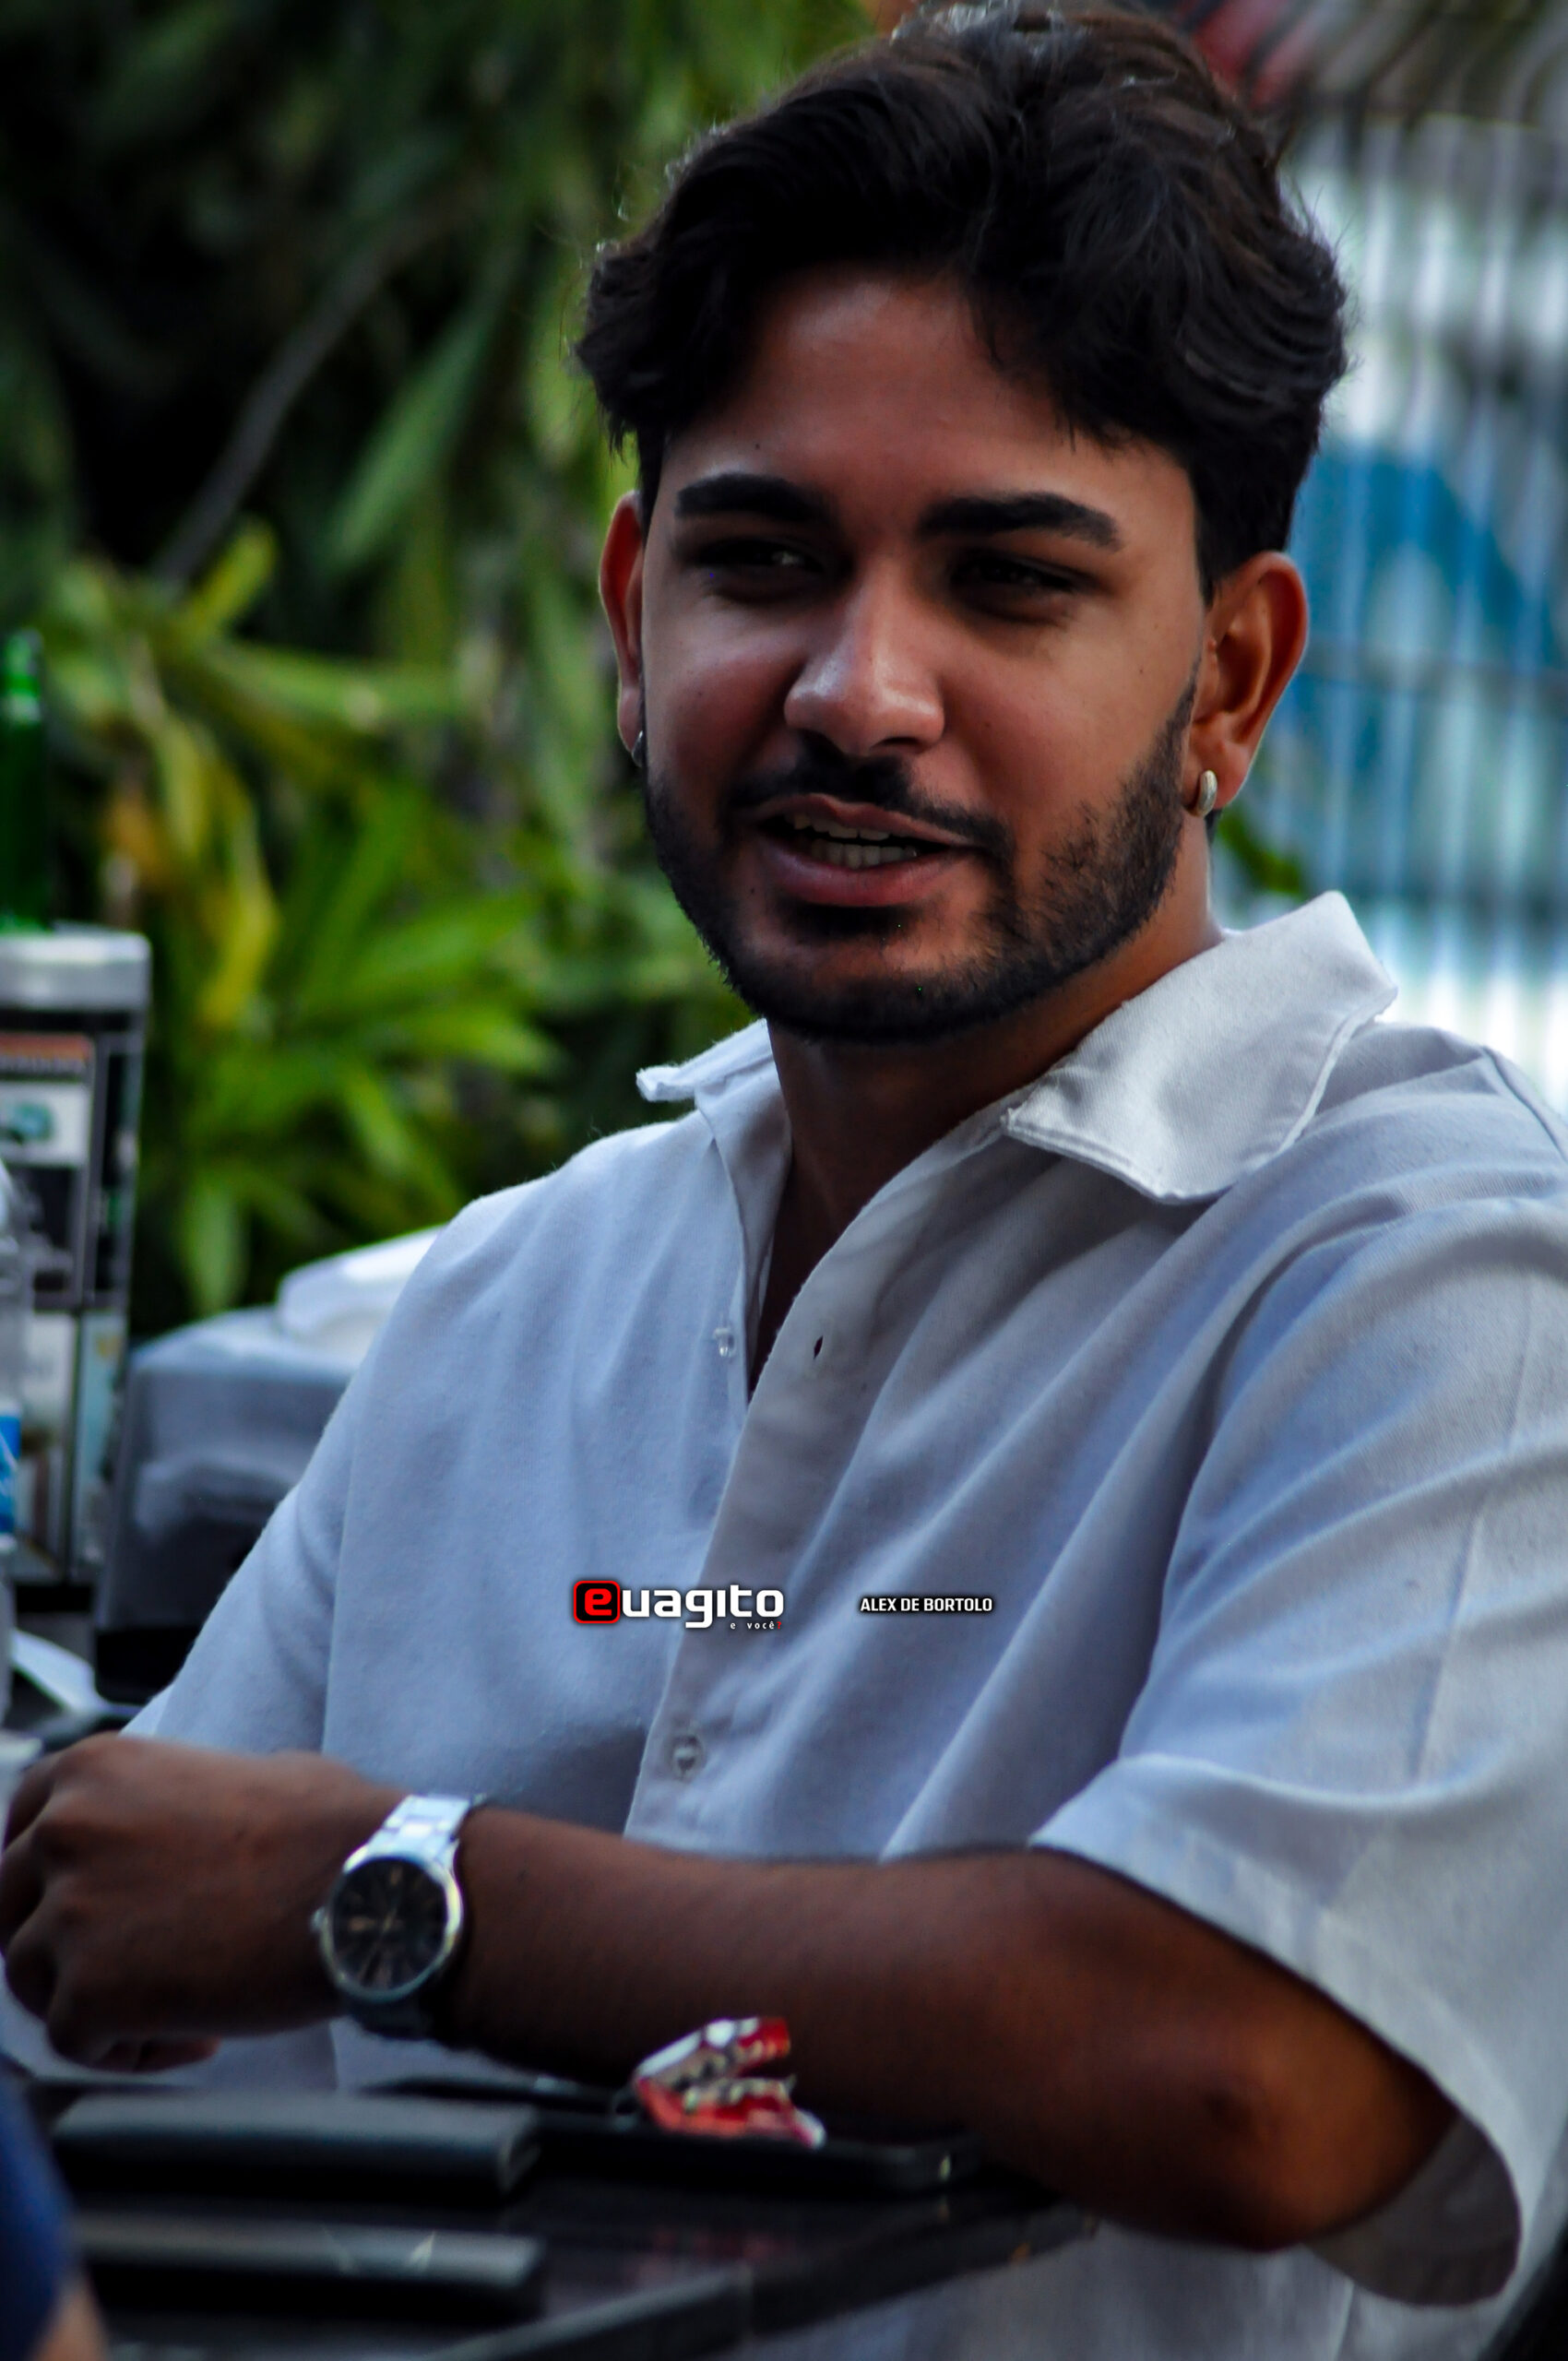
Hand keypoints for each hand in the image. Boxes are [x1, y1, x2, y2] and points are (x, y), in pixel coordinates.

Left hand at [0, 1735, 393, 2068]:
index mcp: (95, 1769)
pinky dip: (128, 2051)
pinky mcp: (88, 1993)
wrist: (370, 1888)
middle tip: (120, 1967)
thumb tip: (157, 1840)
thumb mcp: (232, 1773)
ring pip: (32, 1979)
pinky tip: (195, 2035)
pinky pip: (74, 2042)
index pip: (20, 1824)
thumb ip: (163, 1802)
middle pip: (9, 1906)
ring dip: (92, 2000)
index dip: (43, 1873)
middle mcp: (65, 1831)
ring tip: (173, 2007)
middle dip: (58, 1942)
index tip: (72, 1901)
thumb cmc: (326, 1832)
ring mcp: (70, 1912)